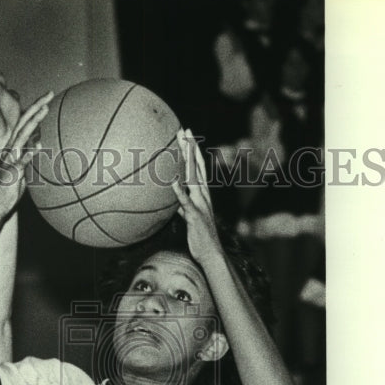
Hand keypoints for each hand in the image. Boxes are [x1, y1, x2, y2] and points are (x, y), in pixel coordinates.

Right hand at [0, 92, 52, 219]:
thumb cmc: (8, 188)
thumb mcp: (21, 168)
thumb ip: (28, 154)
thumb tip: (37, 142)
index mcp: (12, 148)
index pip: (24, 124)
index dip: (34, 110)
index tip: (46, 98)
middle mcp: (10, 150)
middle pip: (23, 123)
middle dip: (36, 107)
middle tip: (49, 93)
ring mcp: (10, 160)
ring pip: (22, 137)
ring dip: (33, 122)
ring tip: (44, 109)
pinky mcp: (11, 173)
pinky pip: (21, 162)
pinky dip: (29, 154)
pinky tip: (38, 145)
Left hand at [171, 128, 223, 264]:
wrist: (211, 255)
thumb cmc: (200, 238)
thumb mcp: (189, 219)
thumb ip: (182, 207)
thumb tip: (173, 201)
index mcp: (202, 194)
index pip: (197, 167)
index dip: (193, 150)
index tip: (187, 135)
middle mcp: (204, 195)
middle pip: (196, 166)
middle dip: (191, 147)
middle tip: (184, 129)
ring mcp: (200, 204)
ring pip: (194, 178)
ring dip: (187, 161)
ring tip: (181, 145)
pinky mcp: (195, 216)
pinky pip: (186, 203)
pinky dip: (180, 192)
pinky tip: (172, 183)